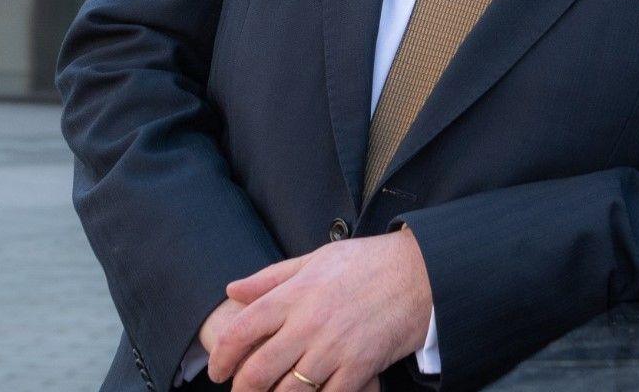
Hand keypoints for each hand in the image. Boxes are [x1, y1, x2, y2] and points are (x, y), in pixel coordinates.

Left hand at [207, 227, 431, 391]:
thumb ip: (271, 277)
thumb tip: (232, 290)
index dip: (222, 357)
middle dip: (242, 388)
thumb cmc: (366, 263)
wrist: (419, 274)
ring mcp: (334, 349)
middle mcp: (309, 324)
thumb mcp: (315, 259)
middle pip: (258, 370)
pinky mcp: (359, 368)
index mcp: (294, 294)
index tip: (218, 370)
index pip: (241, 331)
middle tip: (240, 391)